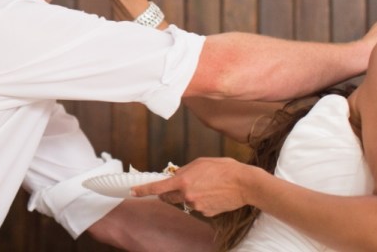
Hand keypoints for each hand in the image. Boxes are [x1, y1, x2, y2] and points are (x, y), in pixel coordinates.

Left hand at [130, 157, 250, 216]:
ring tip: (206, 185)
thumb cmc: (223, 169)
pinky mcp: (206, 213)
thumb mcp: (199, 163)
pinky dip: (201, 201)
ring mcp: (196, 206)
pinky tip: (213, 193)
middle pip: (169, 197)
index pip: (157, 188)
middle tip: (178, 184)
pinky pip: (197, 207)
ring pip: (185, 201)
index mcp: (183, 181)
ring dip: (189, 195)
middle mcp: (187, 196)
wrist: (243, 183)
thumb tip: (174, 176)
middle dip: (169, 192)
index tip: (133, 191)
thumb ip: (184, 171)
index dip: (143, 190)